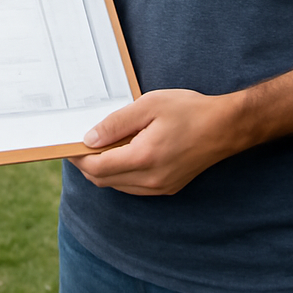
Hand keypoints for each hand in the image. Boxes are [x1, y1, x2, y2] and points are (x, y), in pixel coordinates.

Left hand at [69, 89, 244, 194]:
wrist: (225, 127)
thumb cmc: (188, 110)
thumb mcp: (148, 106)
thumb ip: (116, 124)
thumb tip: (89, 139)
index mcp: (144, 158)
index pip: (97, 168)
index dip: (78, 158)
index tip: (67, 145)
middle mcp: (151, 179)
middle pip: (104, 181)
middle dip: (86, 165)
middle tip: (78, 144)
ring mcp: (161, 187)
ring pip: (118, 186)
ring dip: (103, 170)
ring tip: (98, 146)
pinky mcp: (168, 187)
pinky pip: (133, 187)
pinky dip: (120, 174)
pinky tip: (120, 153)